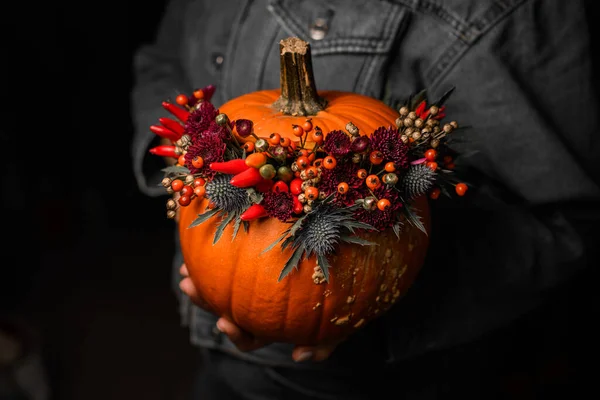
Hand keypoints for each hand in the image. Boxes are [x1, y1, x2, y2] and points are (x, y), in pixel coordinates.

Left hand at [179, 263, 341, 361]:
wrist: (357, 263)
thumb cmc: (347, 298)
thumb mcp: (340, 324)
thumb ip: (324, 343)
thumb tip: (299, 356)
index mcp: (276, 324)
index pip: (251, 336)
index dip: (235, 334)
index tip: (223, 323)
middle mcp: (263, 306)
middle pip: (229, 308)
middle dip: (205, 300)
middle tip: (189, 286)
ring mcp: (259, 282)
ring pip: (226, 285)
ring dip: (204, 278)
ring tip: (187, 266)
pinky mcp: (258, 256)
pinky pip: (236, 255)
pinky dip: (219, 250)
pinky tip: (205, 238)